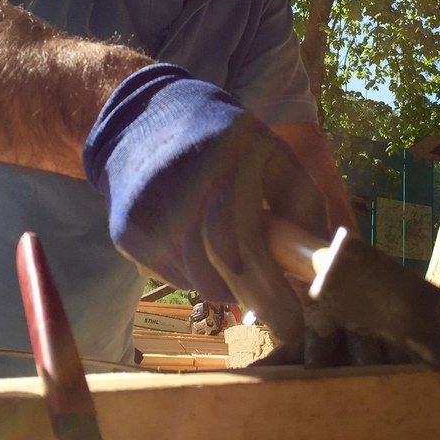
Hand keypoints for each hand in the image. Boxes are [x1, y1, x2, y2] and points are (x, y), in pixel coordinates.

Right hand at [83, 64, 330, 342]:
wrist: (144, 117)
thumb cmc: (222, 136)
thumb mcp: (273, 151)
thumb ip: (302, 202)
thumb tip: (314, 265)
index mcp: (220, 163)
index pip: (237, 242)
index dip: (267, 289)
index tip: (295, 322)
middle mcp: (175, 190)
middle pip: (215, 273)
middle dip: (255, 300)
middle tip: (283, 318)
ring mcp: (145, 215)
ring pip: (196, 281)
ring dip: (226, 283)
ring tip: (239, 254)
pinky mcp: (125, 233)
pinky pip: (173, 274)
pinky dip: (197, 271)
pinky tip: (200, 239)